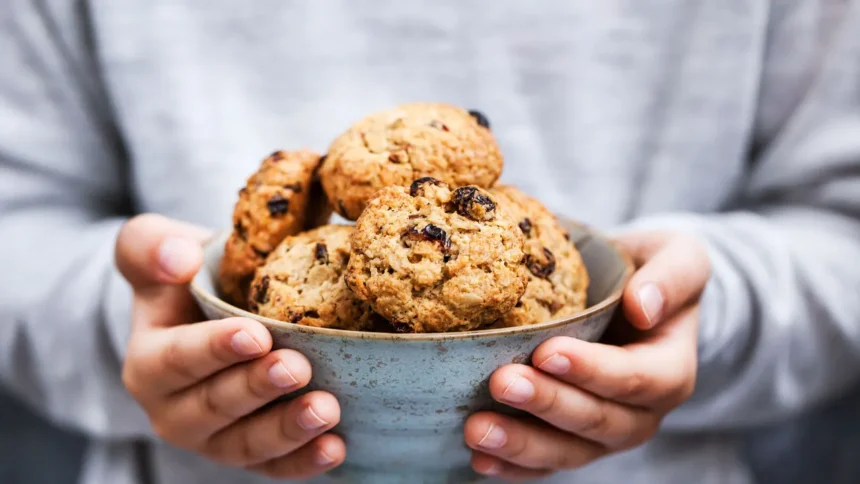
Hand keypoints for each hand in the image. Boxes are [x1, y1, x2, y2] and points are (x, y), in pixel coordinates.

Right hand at [117, 214, 344, 478]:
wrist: (207, 309)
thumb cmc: (186, 276)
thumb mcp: (155, 247)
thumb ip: (151, 245)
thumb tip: (179, 259)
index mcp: (148, 362)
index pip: (178, 359)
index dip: (216, 349)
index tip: (257, 334)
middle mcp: (174, 410)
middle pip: (215, 406)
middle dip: (258, 388)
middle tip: (298, 368)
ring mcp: (213, 438)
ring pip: (246, 443)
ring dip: (287, 429)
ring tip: (326, 409)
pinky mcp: (250, 454)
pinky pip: (273, 466)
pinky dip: (303, 461)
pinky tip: (334, 448)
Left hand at [464, 232, 709, 480]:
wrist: (630, 297)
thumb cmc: (650, 272)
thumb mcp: (679, 257)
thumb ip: (673, 275)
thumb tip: (644, 305)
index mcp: (671, 369)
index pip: (637, 379)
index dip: (593, 370)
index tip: (547, 351)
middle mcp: (642, 412)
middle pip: (599, 421)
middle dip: (548, 404)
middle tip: (502, 382)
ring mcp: (605, 434)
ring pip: (569, 452)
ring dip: (522, 444)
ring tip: (478, 429)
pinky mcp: (572, 442)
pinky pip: (546, 464)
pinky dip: (514, 467)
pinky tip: (480, 459)